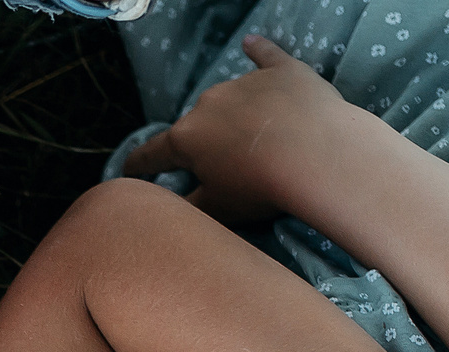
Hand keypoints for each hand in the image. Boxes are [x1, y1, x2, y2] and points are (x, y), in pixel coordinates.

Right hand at [123, 36, 357, 225]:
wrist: (319, 154)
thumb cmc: (261, 186)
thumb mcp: (218, 210)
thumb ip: (190, 207)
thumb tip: (173, 208)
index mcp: (185, 139)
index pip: (150, 154)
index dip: (137, 167)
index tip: (130, 173)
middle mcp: (206, 104)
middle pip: (194, 126)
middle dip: (200, 144)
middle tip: (221, 167)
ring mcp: (243, 83)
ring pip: (227, 100)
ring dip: (231, 115)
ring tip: (254, 137)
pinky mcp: (281, 70)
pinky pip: (264, 56)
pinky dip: (257, 52)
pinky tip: (250, 43)